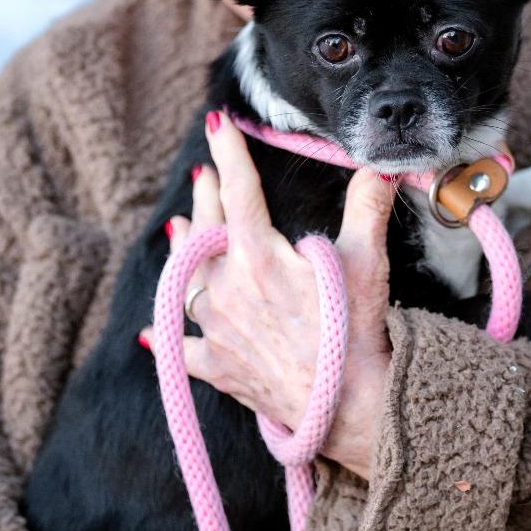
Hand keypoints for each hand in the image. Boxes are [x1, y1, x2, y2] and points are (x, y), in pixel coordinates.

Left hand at [140, 111, 394, 479]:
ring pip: (186, 278)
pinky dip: (167, 336)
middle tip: (204, 172)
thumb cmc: (355, 331)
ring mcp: (216, 327)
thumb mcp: (366, 260)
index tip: (217, 123)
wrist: (347, 406)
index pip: (239, 190)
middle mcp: (227, 286)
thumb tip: (378, 165)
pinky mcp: (218, 367)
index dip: (230, 153)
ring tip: (175, 225)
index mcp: (259, 254)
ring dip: (182, 248)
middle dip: (206, 194)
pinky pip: (182, 348)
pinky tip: (152, 332)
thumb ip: (367, 205)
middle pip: (208, 228)